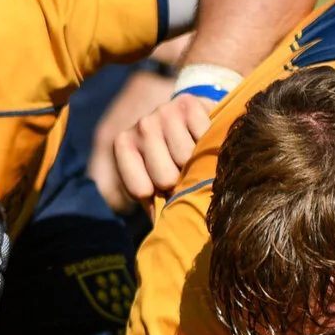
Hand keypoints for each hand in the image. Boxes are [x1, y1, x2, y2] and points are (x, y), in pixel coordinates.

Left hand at [103, 89, 222, 208]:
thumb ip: (154, 204)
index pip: (141, 189)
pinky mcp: (187, 101)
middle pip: (165, 176)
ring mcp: (163, 111)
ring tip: (195, 153)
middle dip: (180, 180)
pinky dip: (210, 142)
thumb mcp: (157, 184)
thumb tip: (162, 232)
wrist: (194, 119)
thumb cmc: (174, 161)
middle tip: (184, 170)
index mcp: (123, 146)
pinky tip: (205, 137)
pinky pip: (203, 135)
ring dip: (197, 161)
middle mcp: (140, 126)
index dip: (158, 194)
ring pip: (186, 156)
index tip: (164, 187)